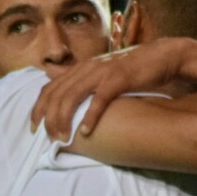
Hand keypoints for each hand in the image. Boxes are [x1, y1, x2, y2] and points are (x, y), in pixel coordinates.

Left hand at [32, 38, 188, 140]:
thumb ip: (74, 74)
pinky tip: (86, 131)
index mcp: (81, 68)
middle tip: (48, 138)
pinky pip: (99, 99)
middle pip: (57, 94)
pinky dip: (90, 116)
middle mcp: (87, 68)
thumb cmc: (130, 68)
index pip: (50, 88)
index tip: (34, 128)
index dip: (38, 108)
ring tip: (63, 138)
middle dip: (49, 118)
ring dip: (64, 119)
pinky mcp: (118, 79)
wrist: (161, 57)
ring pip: (72, 96)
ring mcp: (102, 72)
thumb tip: (48, 72)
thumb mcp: (98, 70)